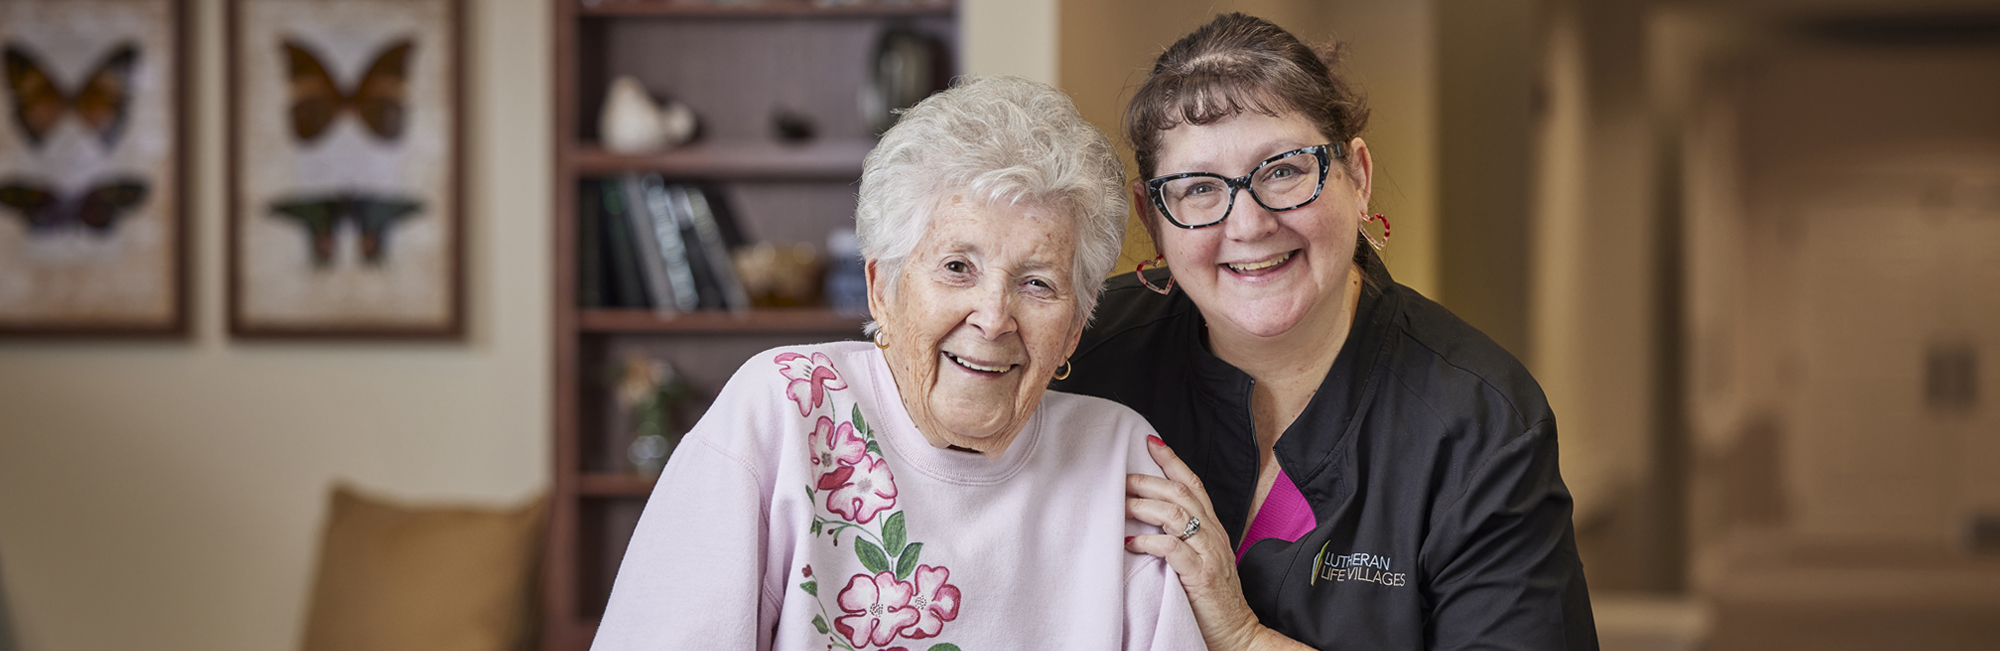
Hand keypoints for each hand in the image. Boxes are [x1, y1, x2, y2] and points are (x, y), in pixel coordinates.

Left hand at [1125, 435, 1272, 650]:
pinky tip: (1131, 544)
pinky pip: (1172, 548)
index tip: (1150, 442)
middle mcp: (1213, 535)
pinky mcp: (1201, 576)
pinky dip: (1148, 542)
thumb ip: (1184, 537)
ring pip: (1174, 514)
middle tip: (1121, 478)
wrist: (1237, 633)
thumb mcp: (1202, 559)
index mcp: (1213, 528)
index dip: (1172, 460)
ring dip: (1142, 507)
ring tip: (1119, 507)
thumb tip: (1149, 517)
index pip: (1193, 484)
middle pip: (1180, 493)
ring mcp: (1209, 554)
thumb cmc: (1213, 599)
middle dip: (1147, 481)